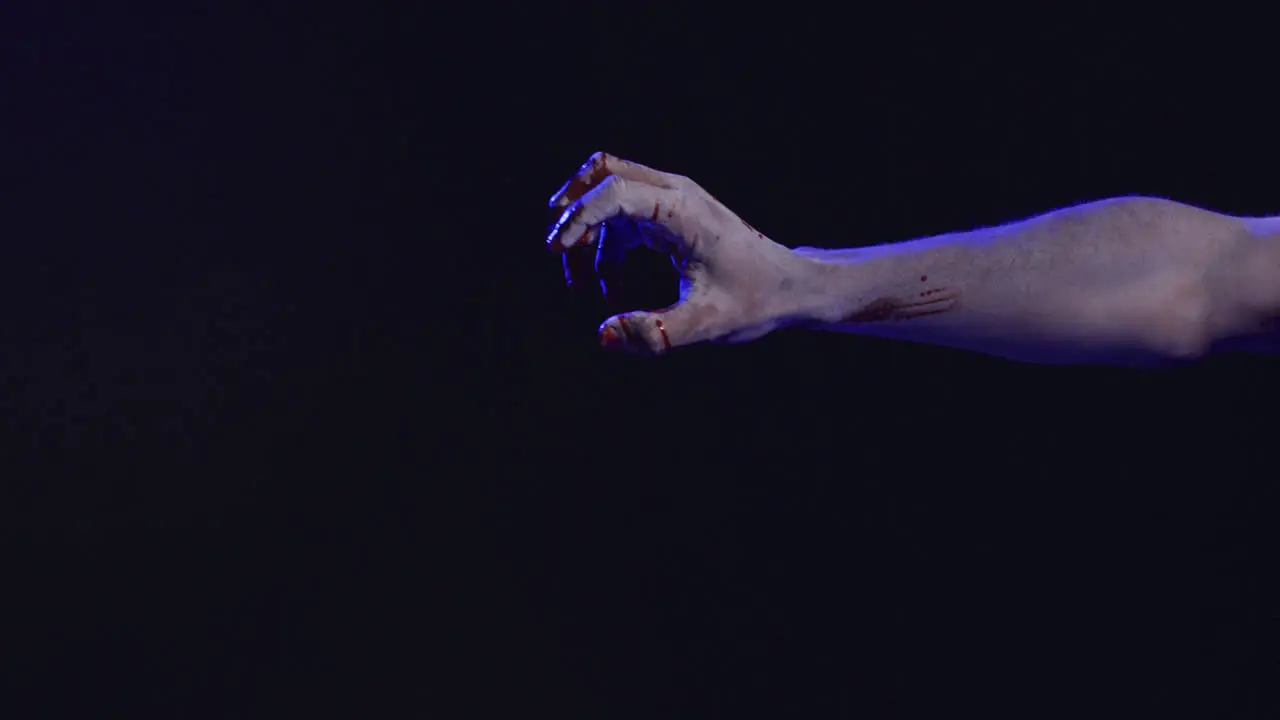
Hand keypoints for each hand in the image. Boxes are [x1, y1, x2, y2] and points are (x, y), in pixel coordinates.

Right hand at [547, 152, 812, 353]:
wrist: (790, 287)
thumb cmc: (755, 300)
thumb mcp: (707, 323)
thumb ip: (656, 333)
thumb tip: (603, 336)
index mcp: (682, 210)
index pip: (615, 191)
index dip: (578, 217)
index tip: (556, 251)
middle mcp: (675, 193)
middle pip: (603, 174)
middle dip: (573, 211)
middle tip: (557, 255)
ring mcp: (671, 200)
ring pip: (607, 197)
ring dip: (587, 237)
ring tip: (582, 290)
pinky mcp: (669, 216)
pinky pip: (621, 219)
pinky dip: (605, 250)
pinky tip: (609, 292)